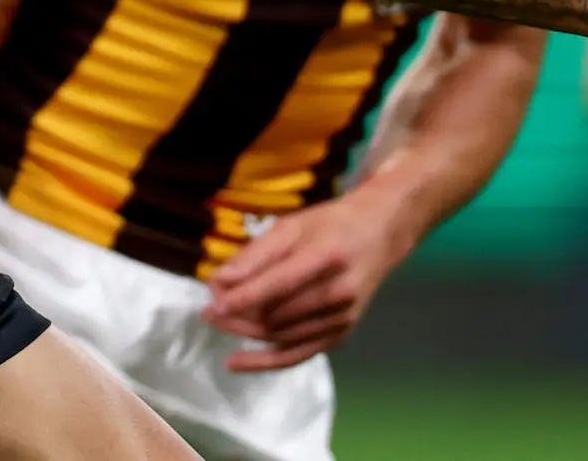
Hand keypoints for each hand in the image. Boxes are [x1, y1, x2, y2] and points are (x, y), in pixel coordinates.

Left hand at [200, 195, 409, 371]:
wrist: (378, 237)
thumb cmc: (329, 225)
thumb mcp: (291, 226)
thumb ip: (255, 254)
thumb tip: (218, 283)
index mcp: (327, 256)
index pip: (278, 283)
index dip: (242, 298)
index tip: (211, 305)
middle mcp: (340, 292)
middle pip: (279, 314)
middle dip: (239, 316)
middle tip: (209, 311)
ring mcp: (344, 317)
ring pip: (284, 336)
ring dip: (248, 334)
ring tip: (221, 323)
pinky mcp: (343, 333)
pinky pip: (299, 354)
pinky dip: (267, 360)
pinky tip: (238, 362)